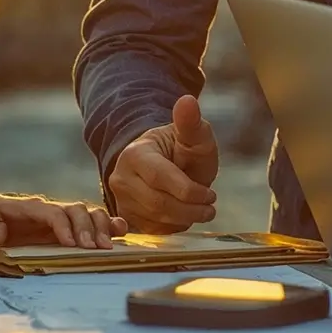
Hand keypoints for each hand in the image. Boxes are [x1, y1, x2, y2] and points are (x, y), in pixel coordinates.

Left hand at [0, 193, 128, 248]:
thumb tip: (0, 234)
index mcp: (25, 206)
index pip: (50, 210)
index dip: (64, 224)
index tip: (71, 243)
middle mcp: (45, 208)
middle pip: (74, 209)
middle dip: (87, 227)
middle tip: (95, 248)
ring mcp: (57, 216)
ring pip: (86, 212)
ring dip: (99, 227)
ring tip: (107, 246)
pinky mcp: (65, 226)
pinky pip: (90, 221)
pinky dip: (106, 224)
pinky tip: (119, 232)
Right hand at [107, 94, 219, 233]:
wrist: (165, 166)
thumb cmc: (183, 151)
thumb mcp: (194, 137)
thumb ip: (191, 123)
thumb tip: (187, 100)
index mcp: (136, 154)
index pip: (161, 178)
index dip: (189, 191)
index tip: (211, 194)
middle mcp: (121, 177)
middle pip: (158, 203)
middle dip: (190, 209)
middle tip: (211, 207)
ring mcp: (120, 199)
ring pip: (155, 220)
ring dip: (185, 219)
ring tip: (202, 211)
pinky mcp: (126, 218)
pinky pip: (152, 231)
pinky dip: (173, 227)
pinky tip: (184, 215)